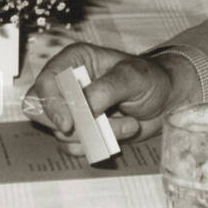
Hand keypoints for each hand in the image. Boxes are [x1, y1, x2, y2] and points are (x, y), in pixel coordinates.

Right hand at [23, 43, 196, 154]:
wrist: (169, 101)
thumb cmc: (153, 79)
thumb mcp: (134, 77)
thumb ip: (106, 89)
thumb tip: (82, 109)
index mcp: (75, 61)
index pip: (45, 82)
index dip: (51, 104)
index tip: (69, 124)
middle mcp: (67, 84)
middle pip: (38, 110)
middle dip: (69, 124)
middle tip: (98, 125)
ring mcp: (71, 109)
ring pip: (60, 132)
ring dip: (95, 135)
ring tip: (129, 124)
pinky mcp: (80, 130)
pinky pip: (73, 147)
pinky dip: (97, 145)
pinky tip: (122, 132)